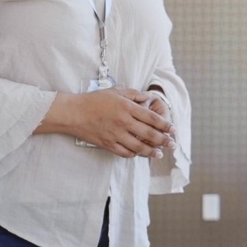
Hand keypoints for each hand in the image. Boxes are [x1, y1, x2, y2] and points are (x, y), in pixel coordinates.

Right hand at [39, 89, 173, 157]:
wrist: (73, 113)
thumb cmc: (94, 100)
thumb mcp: (116, 92)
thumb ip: (134, 94)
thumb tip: (149, 97)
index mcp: (127, 108)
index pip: (152, 118)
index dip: (165, 125)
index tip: (173, 129)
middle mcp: (124, 122)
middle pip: (149, 134)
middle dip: (163, 140)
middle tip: (172, 144)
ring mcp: (116, 135)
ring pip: (138, 147)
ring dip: (151, 151)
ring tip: (159, 154)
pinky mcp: (107, 144)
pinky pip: (124, 153)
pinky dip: (134, 155)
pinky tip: (139, 154)